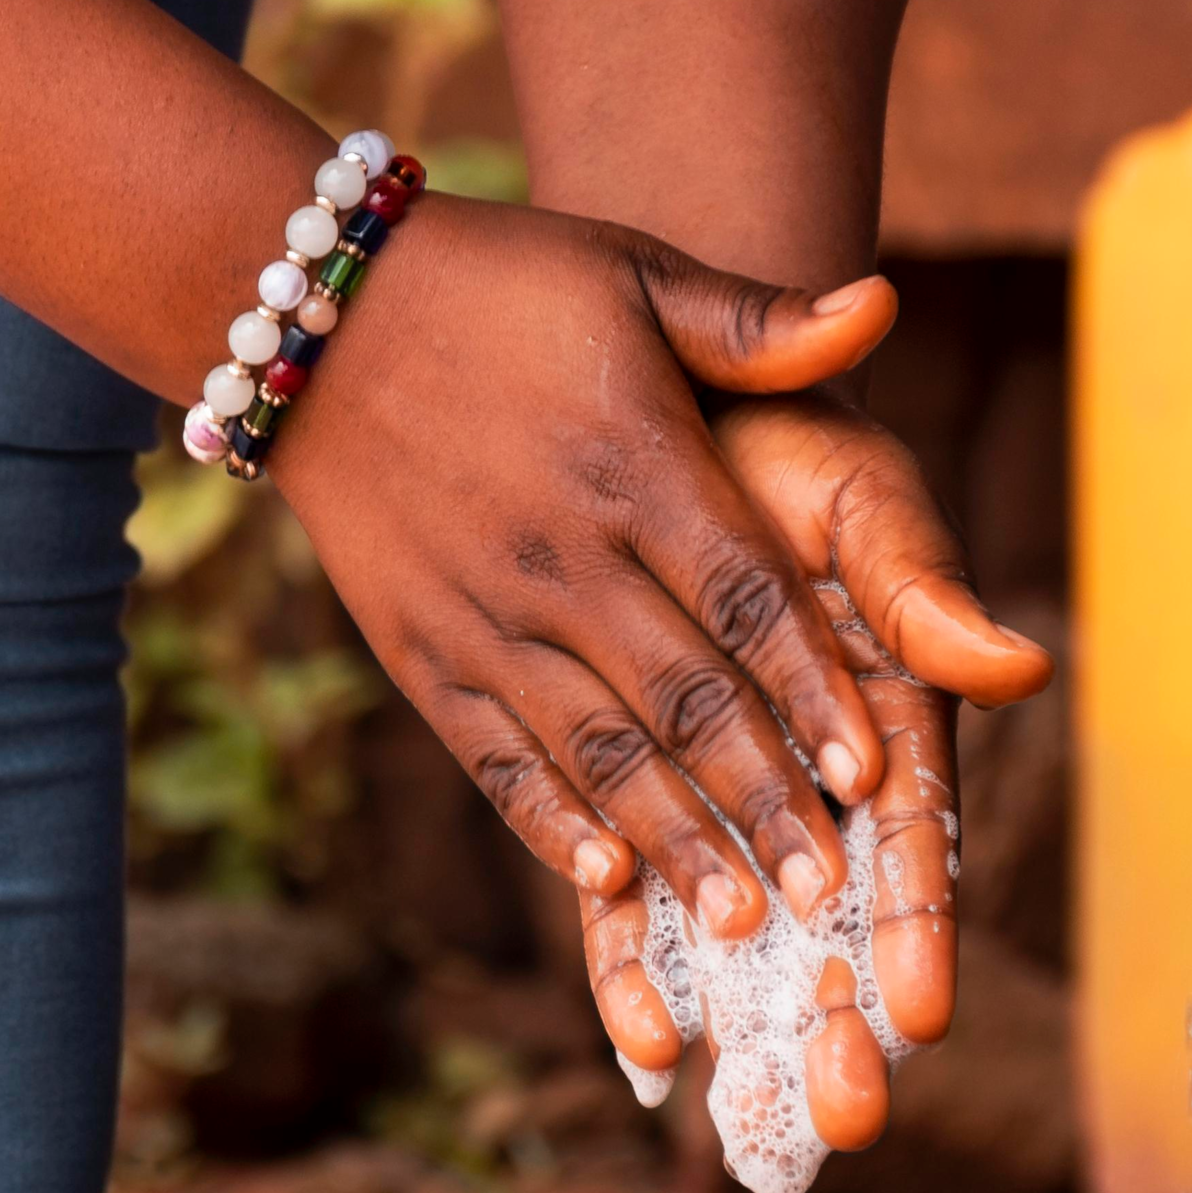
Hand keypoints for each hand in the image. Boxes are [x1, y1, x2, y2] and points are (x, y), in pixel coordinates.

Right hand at [274, 197, 902, 938]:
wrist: (309, 311)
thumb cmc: (500, 288)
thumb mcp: (631, 272)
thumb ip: (756, 323)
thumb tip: (883, 309)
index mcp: (633, 462)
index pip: (744, 599)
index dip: (812, 688)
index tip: (876, 770)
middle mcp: (560, 552)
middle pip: (682, 698)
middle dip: (760, 799)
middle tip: (829, 891)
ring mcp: (481, 610)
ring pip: (595, 747)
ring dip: (672, 839)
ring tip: (741, 920)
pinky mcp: (419, 648)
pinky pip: (493, 754)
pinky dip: (549, 821)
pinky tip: (605, 884)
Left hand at [576, 389, 1054, 1149]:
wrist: (660, 415)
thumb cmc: (781, 446)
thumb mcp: (858, 501)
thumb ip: (921, 590)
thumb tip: (1017, 669)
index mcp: (884, 708)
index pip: (912, 834)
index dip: (917, 923)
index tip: (920, 1012)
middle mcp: (811, 768)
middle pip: (837, 911)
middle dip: (845, 1013)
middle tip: (848, 1114)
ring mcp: (724, 787)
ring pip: (744, 925)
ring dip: (753, 1021)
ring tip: (754, 1119)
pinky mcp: (636, 790)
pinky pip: (635, 892)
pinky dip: (640, 963)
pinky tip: (645, 1045)